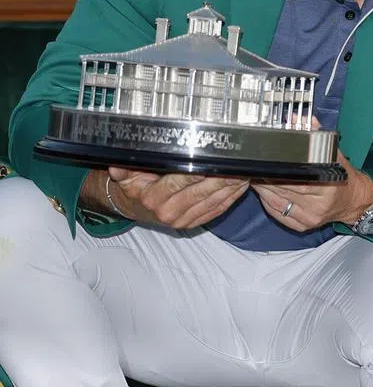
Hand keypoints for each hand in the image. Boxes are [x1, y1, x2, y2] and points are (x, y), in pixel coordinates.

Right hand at [106, 167, 248, 229]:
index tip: (212, 163)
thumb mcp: (129, 175)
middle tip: (237, 167)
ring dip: (229, 188)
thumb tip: (116, 166)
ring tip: (243, 173)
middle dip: (220, 179)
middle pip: (200, 192)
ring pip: (212, 202)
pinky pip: (216, 210)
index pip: (178, 182)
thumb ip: (127, 168)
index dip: (196, 172)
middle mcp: (167, 212)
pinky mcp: (195, 223)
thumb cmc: (139, 186)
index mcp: (152, 197)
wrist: (140, 208)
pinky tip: (239, 186)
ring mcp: (183, 220)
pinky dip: (230, 198)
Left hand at [251, 148, 372, 231]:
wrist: (353, 202)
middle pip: (283, 190)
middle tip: (255, 167)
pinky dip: (268, 203)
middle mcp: (318, 204)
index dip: (277, 170)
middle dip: (266, 178)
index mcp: (327, 185)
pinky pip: (278, 214)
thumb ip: (316, 136)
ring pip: (277, 203)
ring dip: (264, 190)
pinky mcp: (302, 226)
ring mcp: (310, 217)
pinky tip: (264, 193)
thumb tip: (299, 121)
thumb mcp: (334, 154)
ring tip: (257, 178)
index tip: (265, 162)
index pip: (295, 178)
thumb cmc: (344, 177)